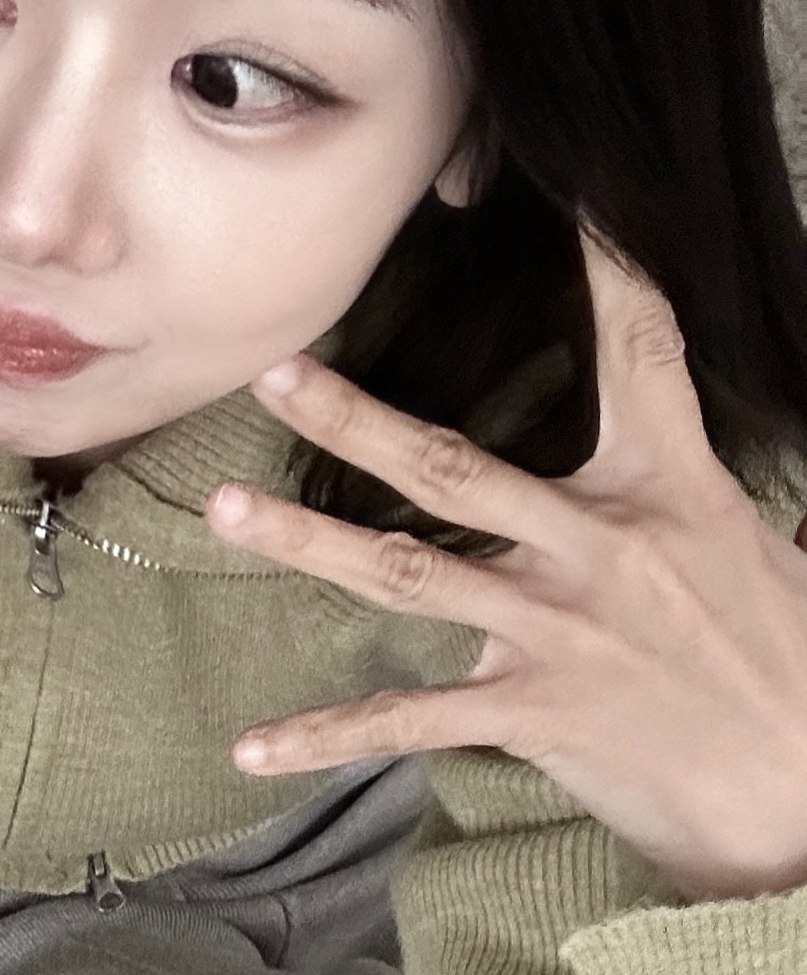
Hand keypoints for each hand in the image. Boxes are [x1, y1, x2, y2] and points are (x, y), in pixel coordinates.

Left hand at [208, 231, 806, 900]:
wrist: (801, 785)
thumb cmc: (778, 657)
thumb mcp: (741, 540)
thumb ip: (670, 484)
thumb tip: (635, 430)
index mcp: (671, 488)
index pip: (640, 350)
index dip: (608, 264)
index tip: (568, 188)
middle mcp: (602, 549)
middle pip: (457, 469)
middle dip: (357, 420)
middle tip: (273, 371)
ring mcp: (559, 633)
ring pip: (407, 574)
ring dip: (307, 542)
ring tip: (225, 509)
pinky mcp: (533, 715)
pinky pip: (407, 723)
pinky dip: (326, 738)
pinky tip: (251, 749)